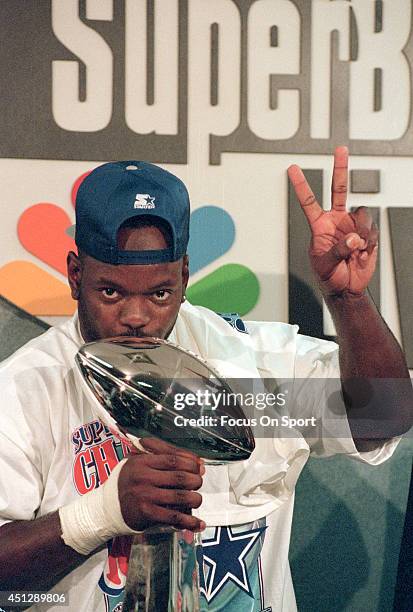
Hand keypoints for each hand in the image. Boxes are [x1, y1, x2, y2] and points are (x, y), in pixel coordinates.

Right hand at [118, 438, 204, 531]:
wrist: (106, 508)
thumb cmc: (127, 481)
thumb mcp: (138, 461)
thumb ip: (165, 457)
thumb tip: (198, 462)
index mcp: (142, 461)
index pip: (174, 458)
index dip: (191, 462)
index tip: (198, 467)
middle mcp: (143, 477)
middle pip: (180, 477)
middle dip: (196, 480)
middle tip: (198, 482)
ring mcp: (145, 495)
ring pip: (180, 496)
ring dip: (195, 499)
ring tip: (197, 499)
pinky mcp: (146, 513)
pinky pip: (174, 517)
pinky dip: (189, 521)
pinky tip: (198, 523)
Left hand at [287, 146, 378, 295]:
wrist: (346, 288)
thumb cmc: (328, 276)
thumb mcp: (325, 264)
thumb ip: (338, 249)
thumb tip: (354, 237)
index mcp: (319, 226)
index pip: (308, 202)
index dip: (301, 185)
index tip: (291, 168)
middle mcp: (336, 220)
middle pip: (339, 189)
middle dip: (340, 168)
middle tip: (341, 148)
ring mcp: (353, 225)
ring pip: (363, 213)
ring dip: (362, 232)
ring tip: (356, 250)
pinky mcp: (367, 233)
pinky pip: (372, 230)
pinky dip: (369, 243)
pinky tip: (362, 254)